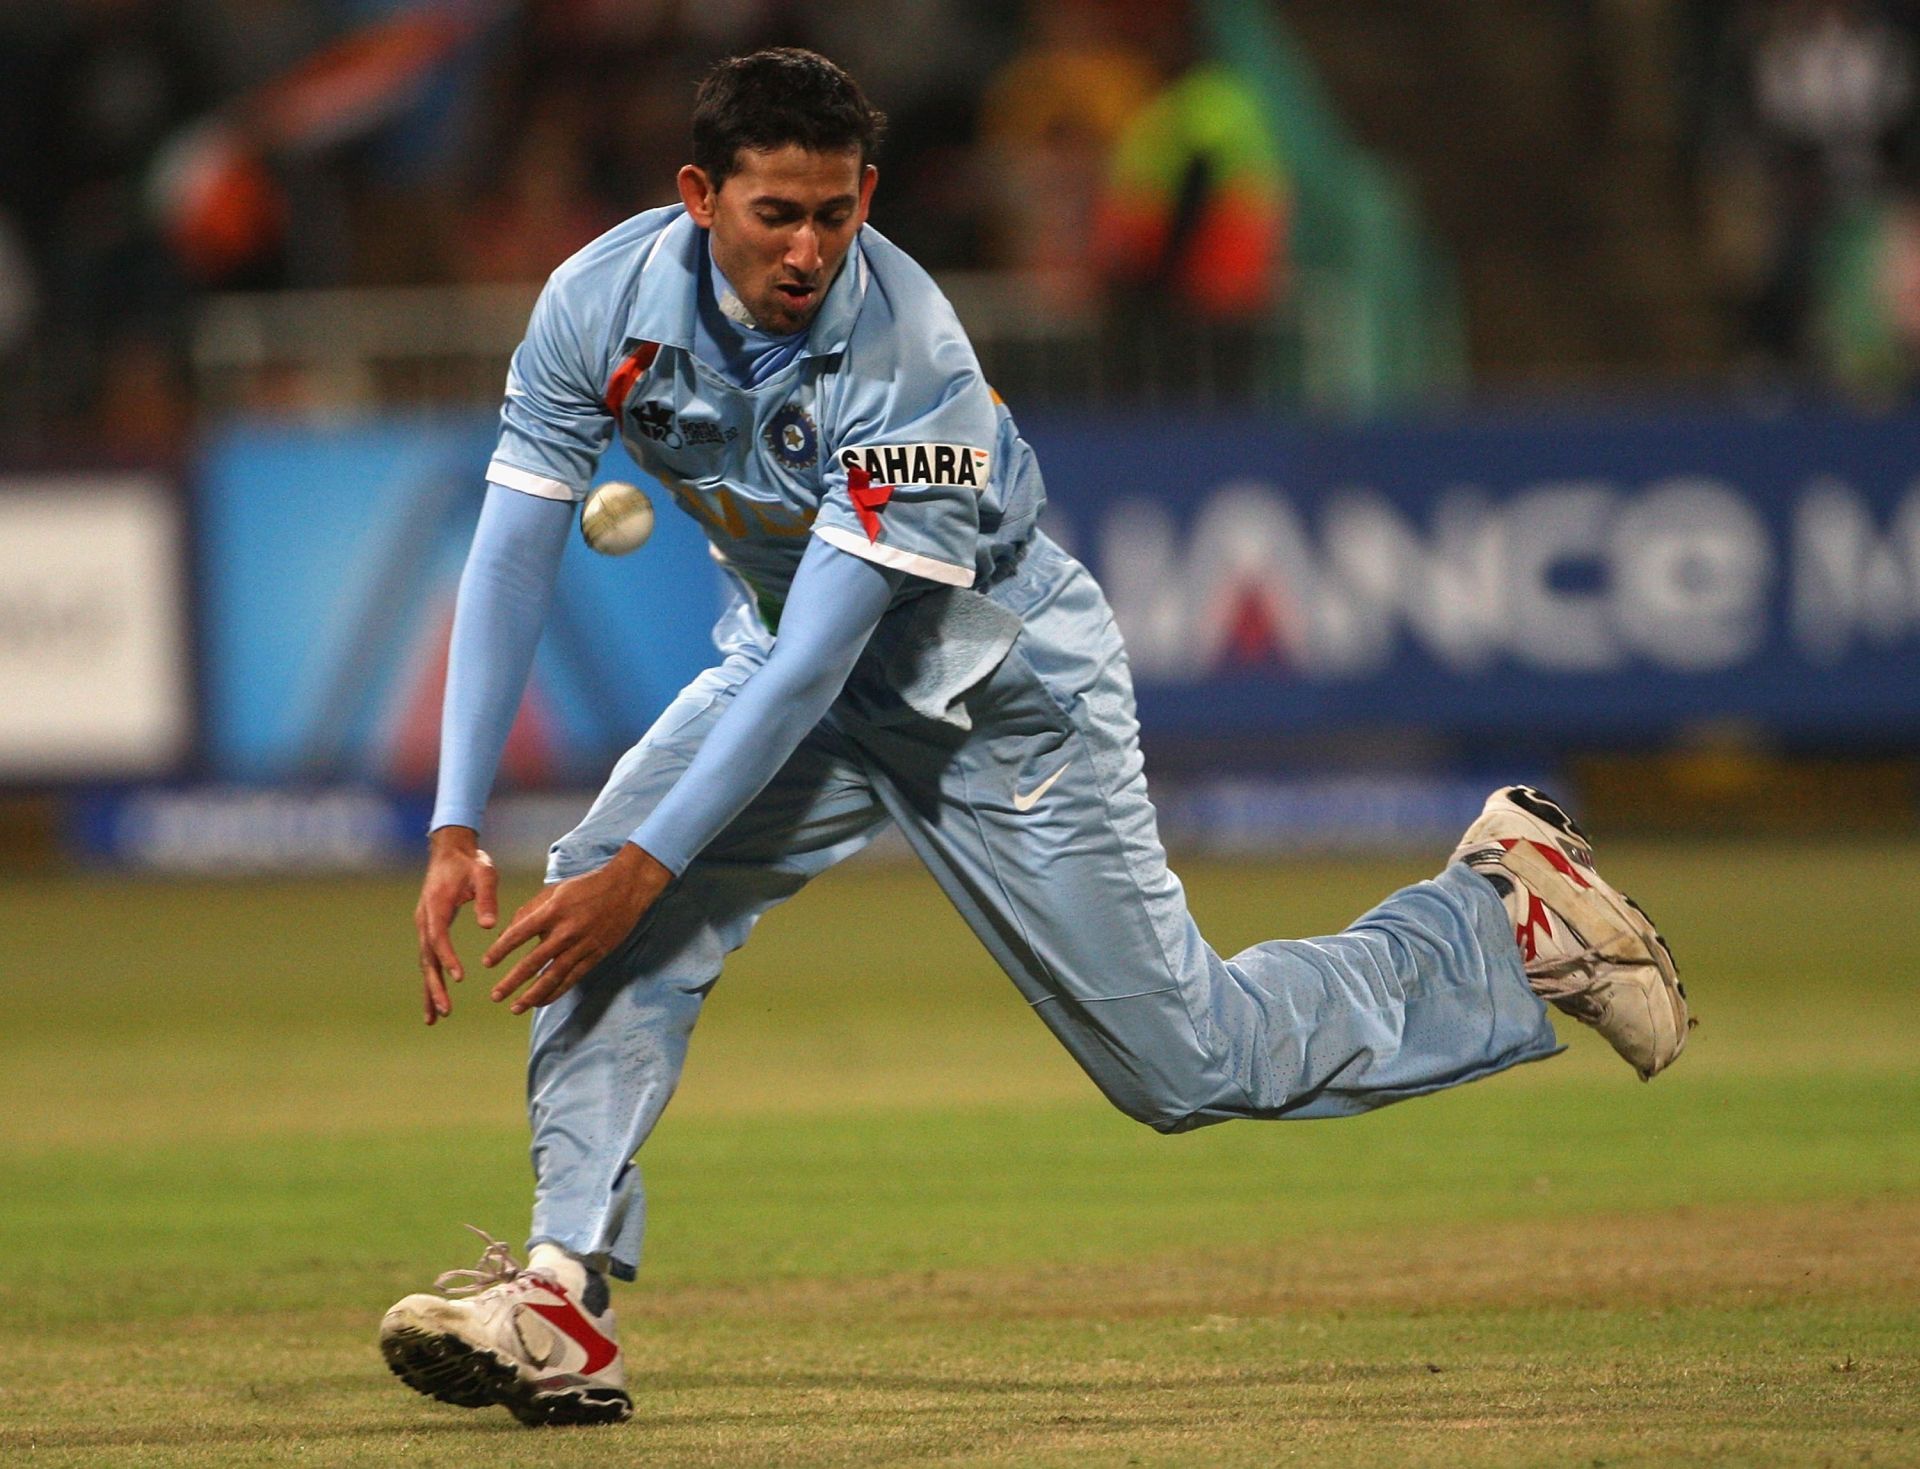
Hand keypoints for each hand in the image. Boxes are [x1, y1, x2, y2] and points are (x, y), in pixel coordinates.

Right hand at [414, 826, 498, 1025]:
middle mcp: (424, 919)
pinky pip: (429, 959)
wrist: (451, 850)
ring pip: (425, 963)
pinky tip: (435, 1002)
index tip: (459, 977)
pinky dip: (431, 980)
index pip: (438, 937)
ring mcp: (424, 925)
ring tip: (434, 1018)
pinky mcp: (429, 929)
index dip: (447, 958)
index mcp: (436, 906)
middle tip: (446, 1011)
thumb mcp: (484, 873)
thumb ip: (486, 897)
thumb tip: (488, 926)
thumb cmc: (470, 861)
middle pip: (427, 958)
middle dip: (435, 986)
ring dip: (430, 990)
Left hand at [483, 843, 672, 1014]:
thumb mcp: (554, 890)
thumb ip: (530, 910)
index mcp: (552, 911)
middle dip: (512, 981)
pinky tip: (541, 1002)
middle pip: (533, 962)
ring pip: (552, 976)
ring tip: (516, 1007)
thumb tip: (509, 932)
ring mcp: (582, 945)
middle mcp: (565, 931)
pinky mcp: (596, 955)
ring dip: (532, 995)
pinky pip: (572, 978)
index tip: (486, 964)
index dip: (500, 951)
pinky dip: (555, 992)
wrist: (626, 888)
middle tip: (495, 996)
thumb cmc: (587, 887)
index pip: (519, 935)